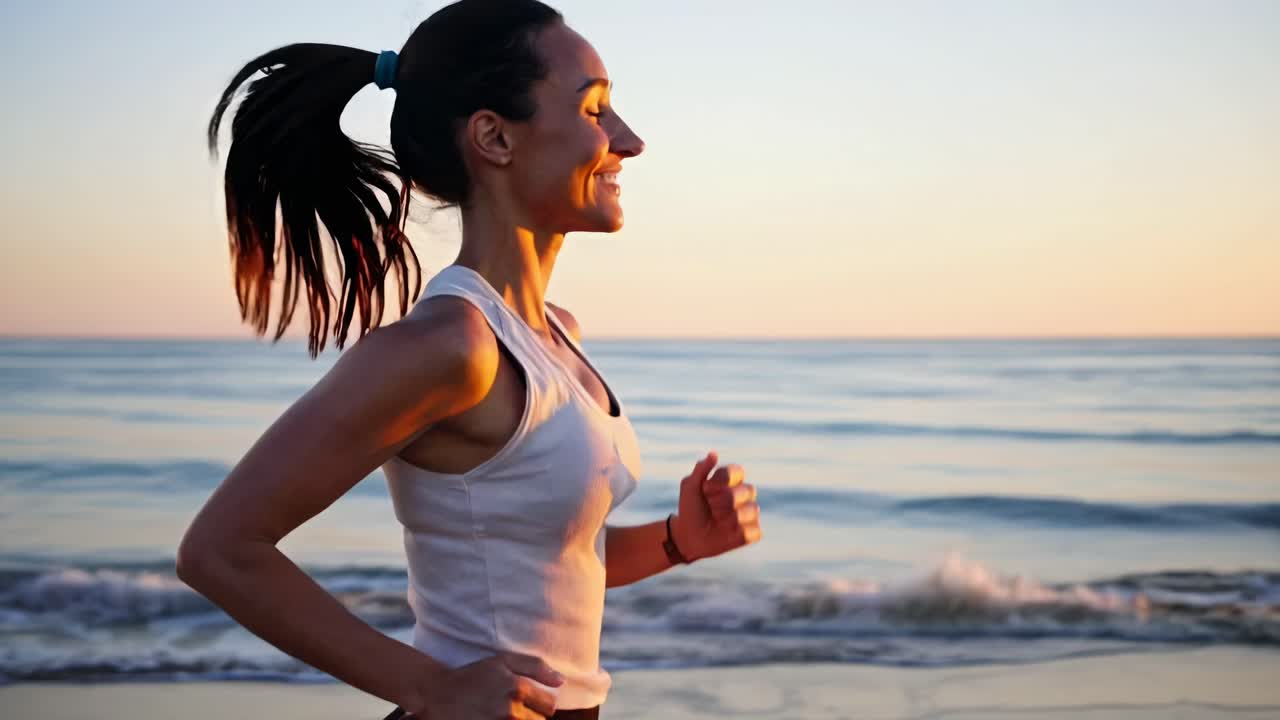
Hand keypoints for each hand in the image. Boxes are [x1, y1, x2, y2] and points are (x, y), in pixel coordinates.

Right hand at [404, 651, 562, 718]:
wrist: (438, 696)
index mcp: (517, 688)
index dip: (541, 703)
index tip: (528, 700)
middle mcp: (510, 710)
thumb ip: (535, 666)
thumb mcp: (502, 661)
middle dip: (530, 715)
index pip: (549, 705)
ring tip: (501, 714)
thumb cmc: (473, 676)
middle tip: (511, 708)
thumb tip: (561, 681)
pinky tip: (496, 718)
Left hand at [672, 451, 762, 561]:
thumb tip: (714, 454)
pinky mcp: (751, 533)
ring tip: (717, 521)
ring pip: (753, 510)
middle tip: (710, 507)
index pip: (738, 472)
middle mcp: (743, 495)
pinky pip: (755, 531)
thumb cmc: (690, 510)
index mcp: (731, 481)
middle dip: (725, 499)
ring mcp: (749, 514)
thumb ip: (701, 469)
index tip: (705, 489)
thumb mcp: (690, 488)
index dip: (723, 480)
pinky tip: (727, 533)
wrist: (687, 537)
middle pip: (749, 490)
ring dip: (730, 517)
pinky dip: (739, 532)